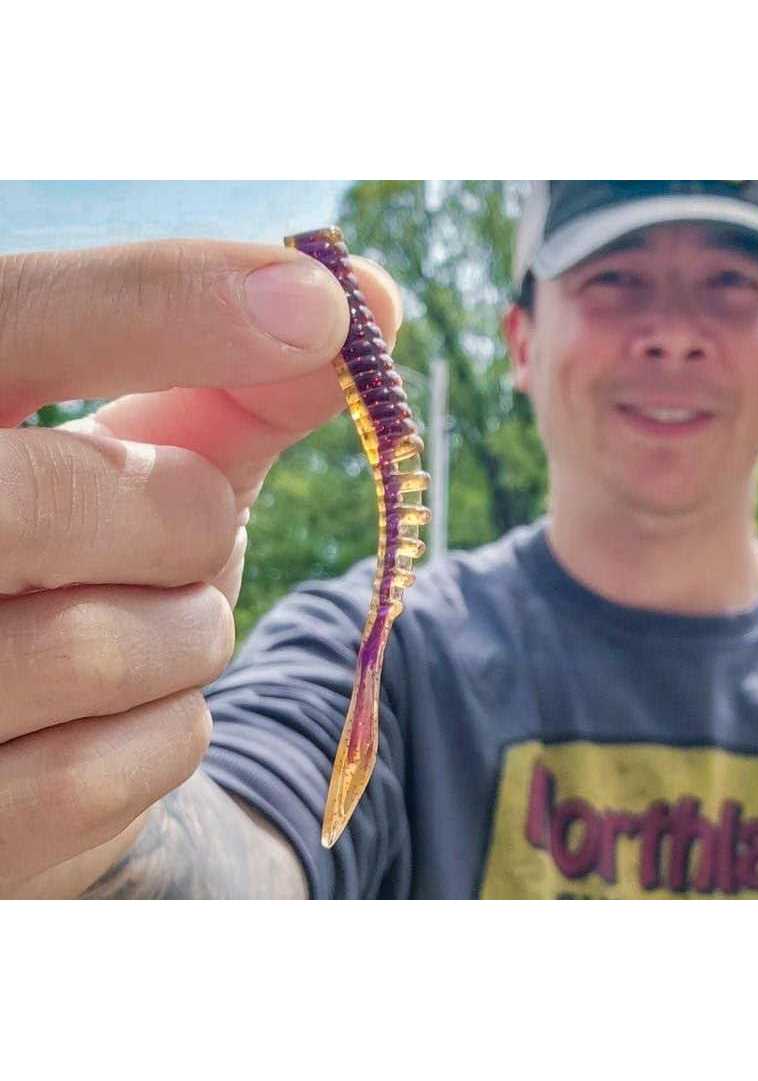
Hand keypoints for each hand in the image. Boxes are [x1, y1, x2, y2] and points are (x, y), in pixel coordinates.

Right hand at [0, 237, 401, 896]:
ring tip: (128, 627)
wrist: (5, 724)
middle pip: (72, 502)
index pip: (14, 323)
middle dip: (180, 518)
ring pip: (108, 646)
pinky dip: (158, 732)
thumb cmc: (71, 554)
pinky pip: (115, 768)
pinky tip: (102, 719)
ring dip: (180, 634)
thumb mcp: (132, 457)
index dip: (165, 304)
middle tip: (178, 531)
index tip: (322, 307)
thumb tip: (376, 292)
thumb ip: (235, 385)